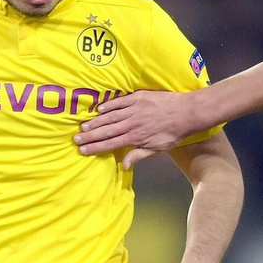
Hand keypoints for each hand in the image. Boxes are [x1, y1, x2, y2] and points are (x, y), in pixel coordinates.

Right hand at [75, 91, 195, 167]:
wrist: (186, 112)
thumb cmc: (172, 133)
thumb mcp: (157, 149)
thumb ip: (138, 155)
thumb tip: (123, 165)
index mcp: (135, 138)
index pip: (111, 144)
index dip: (95, 147)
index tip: (83, 150)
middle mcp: (132, 123)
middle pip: (106, 130)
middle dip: (90, 135)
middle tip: (75, 138)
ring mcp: (134, 109)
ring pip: (110, 116)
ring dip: (96, 121)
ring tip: (83, 125)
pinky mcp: (138, 97)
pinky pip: (119, 101)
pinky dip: (108, 105)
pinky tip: (99, 109)